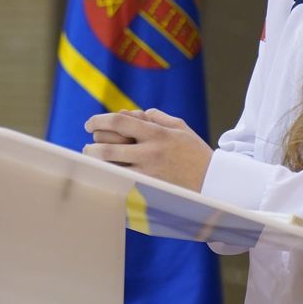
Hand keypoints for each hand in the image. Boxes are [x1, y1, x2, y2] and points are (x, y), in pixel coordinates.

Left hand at [83, 109, 213, 191]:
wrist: (213, 182)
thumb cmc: (195, 153)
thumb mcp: (180, 128)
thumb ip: (156, 117)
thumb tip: (134, 113)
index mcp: (156, 134)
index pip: (119, 121)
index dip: (99, 120)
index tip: (89, 124)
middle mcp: (149, 153)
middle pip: (107, 147)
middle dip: (92, 145)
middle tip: (89, 145)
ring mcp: (148, 173)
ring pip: (110, 168)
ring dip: (96, 163)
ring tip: (93, 159)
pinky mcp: (148, 190)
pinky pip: (120, 183)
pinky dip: (109, 178)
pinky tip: (105, 174)